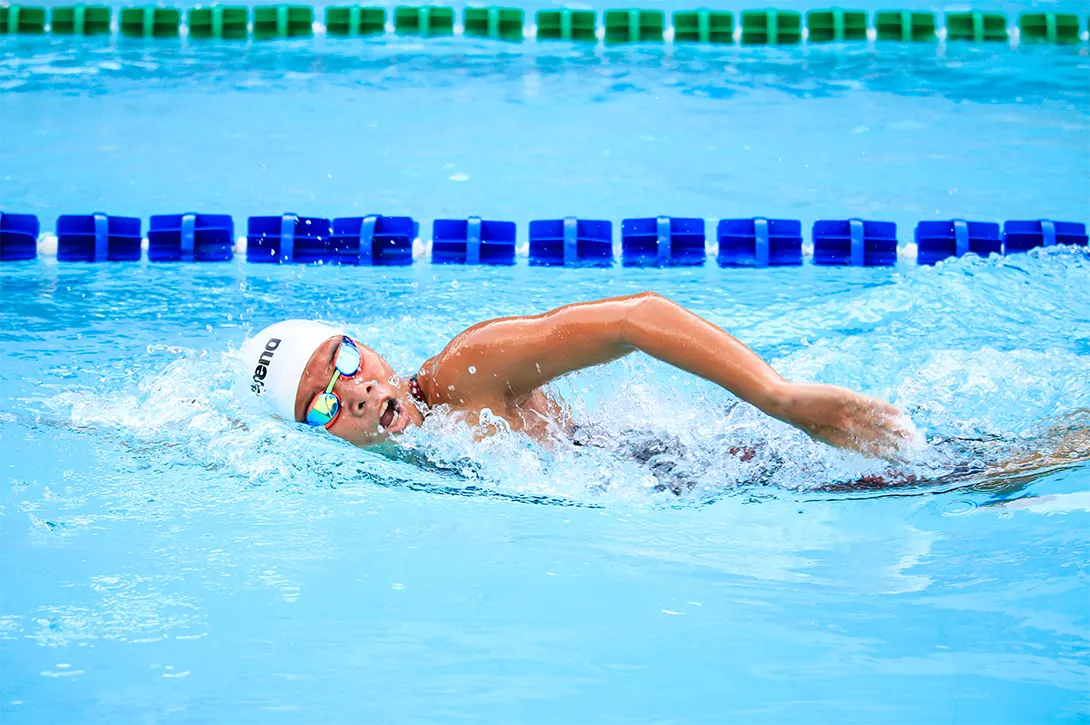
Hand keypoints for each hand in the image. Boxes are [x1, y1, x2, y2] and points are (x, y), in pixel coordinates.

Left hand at [770, 382, 916, 459]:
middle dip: (897, 445)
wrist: (785, 403)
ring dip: (896, 429)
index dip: (887, 455)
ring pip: (877, 424)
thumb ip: (838, 437)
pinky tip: (898, 413)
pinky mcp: (845, 398)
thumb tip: (854, 442)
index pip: (870, 451)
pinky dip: (885, 409)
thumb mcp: (820, 432)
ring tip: (912, 434)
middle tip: (915, 449)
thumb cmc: (802, 418)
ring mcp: (846, 414)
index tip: (902, 459)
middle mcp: (846, 430)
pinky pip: (869, 405)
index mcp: (840, 442)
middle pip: (878, 440)